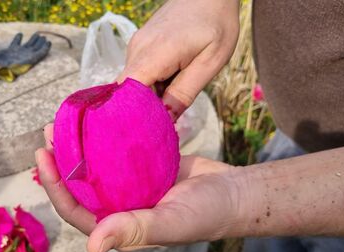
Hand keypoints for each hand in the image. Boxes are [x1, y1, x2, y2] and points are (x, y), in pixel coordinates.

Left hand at [35, 124, 244, 251]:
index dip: (55, 187)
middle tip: (49, 131)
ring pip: (96, 168)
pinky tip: (98, 119)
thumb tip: (91, 246)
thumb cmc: (206, 213)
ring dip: (79, 147)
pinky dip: (104, 138)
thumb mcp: (171, 222)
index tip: (42, 157)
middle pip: (80, 186)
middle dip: (61, 161)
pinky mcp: (143, 169)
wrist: (233, 192)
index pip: (76, 210)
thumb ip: (133, 230)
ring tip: (67, 121)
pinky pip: (116, 154)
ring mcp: (130, 188)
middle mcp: (119, 208)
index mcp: (118, 227)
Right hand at [117, 0, 239, 118]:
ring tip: (173, 102)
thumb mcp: (210, 62)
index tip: (147, 134)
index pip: (127, 94)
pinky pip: (139, 73)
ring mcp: (136, 46)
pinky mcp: (140, 45)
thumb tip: (166, 120)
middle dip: (142, 112)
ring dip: (149, 98)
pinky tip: (171, 84)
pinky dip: (152, 85)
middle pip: (128, 92)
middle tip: (162, 129)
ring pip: (133, 84)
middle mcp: (137, 49)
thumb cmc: (216, 23)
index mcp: (154, 54)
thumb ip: (185, 92)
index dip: (133, 117)